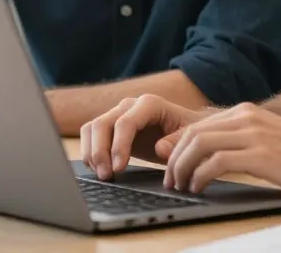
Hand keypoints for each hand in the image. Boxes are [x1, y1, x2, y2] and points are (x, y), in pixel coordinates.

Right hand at [80, 94, 206, 180]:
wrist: (185, 129)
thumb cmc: (189, 132)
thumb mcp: (190, 136)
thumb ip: (177, 141)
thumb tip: (159, 148)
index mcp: (149, 104)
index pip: (125, 122)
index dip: (119, 146)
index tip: (119, 168)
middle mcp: (129, 105)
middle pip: (102, 124)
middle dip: (100, 152)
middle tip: (107, 176)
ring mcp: (118, 114)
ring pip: (92, 128)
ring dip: (92, 153)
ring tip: (103, 175)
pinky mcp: (111, 127)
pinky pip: (91, 135)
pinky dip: (90, 152)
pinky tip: (100, 169)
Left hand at [164, 103, 280, 195]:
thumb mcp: (269, 139)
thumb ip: (242, 140)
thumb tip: (213, 156)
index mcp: (247, 112)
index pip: (198, 124)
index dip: (178, 146)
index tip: (171, 166)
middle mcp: (247, 117)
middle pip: (193, 132)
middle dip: (174, 158)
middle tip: (170, 180)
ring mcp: (253, 134)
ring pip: (199, 144)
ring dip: (182, 167)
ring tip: (181, 185)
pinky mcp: (260, 154)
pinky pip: (216, 162)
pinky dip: (200, 176)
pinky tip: (200, 187)